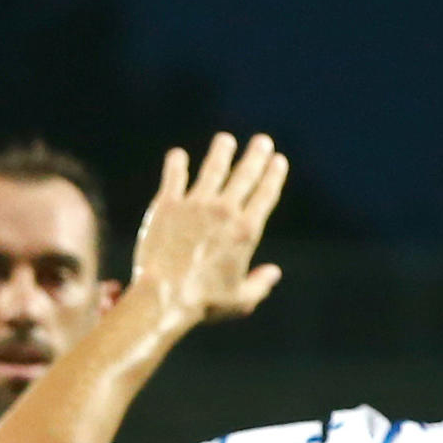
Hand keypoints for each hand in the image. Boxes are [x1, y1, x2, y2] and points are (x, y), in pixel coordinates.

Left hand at [129, 134, 286, 329]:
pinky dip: (175, 164)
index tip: (278, 160)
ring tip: (224, 140)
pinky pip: (173, 178)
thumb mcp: (240, 300)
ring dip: (220, 152)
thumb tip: (273, 273)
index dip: (274, 174)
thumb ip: (260, 284)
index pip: (266, 194)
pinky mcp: (166, 206)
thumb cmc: (203, 303)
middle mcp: (224, 211)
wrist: (164, 297)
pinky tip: (177, 155)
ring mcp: (195, 206)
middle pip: (245, 175)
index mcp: (247, 230)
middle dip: (255, 155)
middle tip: (261, 141)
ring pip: (212, 169)